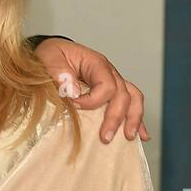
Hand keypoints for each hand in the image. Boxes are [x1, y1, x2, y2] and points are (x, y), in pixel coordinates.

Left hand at [32, 38, 148, 144]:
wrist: (52, 54)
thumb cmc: (51, 55)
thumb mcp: (50, 58)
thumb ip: (60, 72)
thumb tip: (74, 92)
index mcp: (96, 63)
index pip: (106, 85)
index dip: (92, 101)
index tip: (74, 106)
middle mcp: (109, 73)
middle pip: (123, 95)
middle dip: (116, 118)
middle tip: (105, 137)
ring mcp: (113, 82)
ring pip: (133, 99)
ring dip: (133, 119)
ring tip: (128, 137)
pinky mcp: (111, 93)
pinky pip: (130, 104)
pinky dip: (136, 120)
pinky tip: (141, 135)